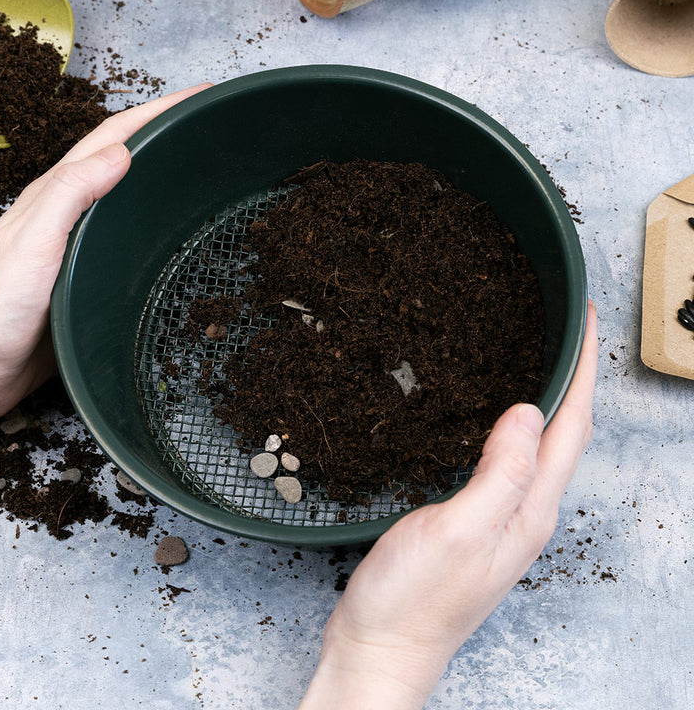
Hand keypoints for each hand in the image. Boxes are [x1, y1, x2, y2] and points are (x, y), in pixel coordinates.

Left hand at [0, 85, 207, 505]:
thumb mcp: (31, 244)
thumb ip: (70, 195)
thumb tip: (121, 154)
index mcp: (55, 195)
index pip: (112, 139)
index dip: (156, 112)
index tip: (198, 96)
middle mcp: (69, 213)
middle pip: (123, 159)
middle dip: (166, 132)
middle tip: (209, 124)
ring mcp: (79, 244)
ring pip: (128, 196)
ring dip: (162, 172)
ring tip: (201, 165)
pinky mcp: (88, 275)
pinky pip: (127, 236)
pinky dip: (153, 219)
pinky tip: (171, 230)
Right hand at [300, 301, 597, 708]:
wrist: (381, 647)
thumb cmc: (413, 600)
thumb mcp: (456, 531)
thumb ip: (499, 473)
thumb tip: (528, 412)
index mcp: (528, 510)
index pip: (572, 428)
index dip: (584, 372)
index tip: (588, 323)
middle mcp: (524, 514)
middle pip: (566, 436)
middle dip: (576, 380)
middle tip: (571, 333)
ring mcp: (500, 520)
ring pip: (539, 447)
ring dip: (550, 401)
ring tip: (545, 363)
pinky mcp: (473, 521)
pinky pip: (508, 461)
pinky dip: (513, 427)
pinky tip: (496, 421)